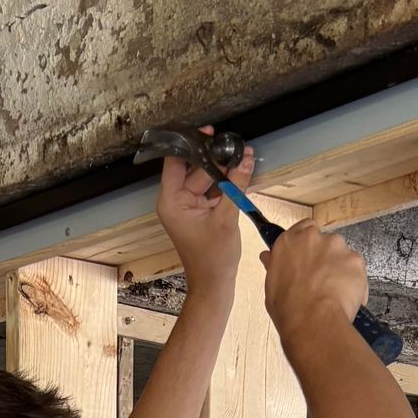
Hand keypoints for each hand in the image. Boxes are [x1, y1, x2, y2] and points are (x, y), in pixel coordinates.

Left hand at [157, 135, 254, 295]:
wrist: (214, 286)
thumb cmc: (213, 259)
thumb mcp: (226, 218)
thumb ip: (235, 185)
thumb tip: (246, 158)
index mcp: (172, 200)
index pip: (175, 161)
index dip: (190, 143)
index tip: (208, 132)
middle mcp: (176, 200)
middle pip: (194, 168)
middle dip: (215, 158)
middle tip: (236, 146)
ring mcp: (187, 206)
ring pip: (205, 178)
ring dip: (224, 171)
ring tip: (243, 158)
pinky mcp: (199, 212)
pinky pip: (211, 191)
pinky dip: (224, 185)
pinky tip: (241, 175)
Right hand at [261, 221, 366, 345]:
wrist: (313, 321)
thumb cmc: (289, 309)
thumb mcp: (272, 286)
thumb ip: (275, 266)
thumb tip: (269, 257)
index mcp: (289, 241)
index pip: (303, 229)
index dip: (309, 244)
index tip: (310, 256)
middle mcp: (313, 237)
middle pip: (325, 241)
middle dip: (326, 258)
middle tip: (322, 280)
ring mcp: (336, 246)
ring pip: (342, 254)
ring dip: (340, 268)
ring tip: (334, 292)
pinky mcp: (355, 259)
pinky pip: (356, 269)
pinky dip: (354, 281)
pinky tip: (345, 297)